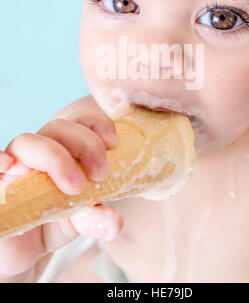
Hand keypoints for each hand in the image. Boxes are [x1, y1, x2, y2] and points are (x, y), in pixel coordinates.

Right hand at [0, 110, 123, 279]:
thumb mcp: (80, 222)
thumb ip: (97, 218)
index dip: (96, 124)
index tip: (114, 143)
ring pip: (28, 142)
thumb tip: (114, 221)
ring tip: (75, 186)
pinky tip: (8, 165)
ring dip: (55, 157)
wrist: (19, 250)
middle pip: (58, 128)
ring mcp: (14, 167)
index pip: (79, 122)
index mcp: (64, 151)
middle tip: (100, 174)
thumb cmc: (51, 223)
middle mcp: (38, 153)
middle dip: (85, 144)